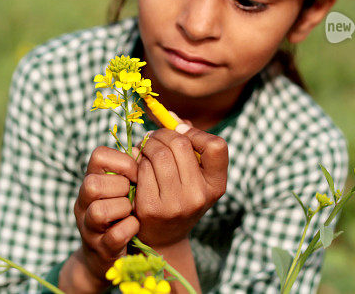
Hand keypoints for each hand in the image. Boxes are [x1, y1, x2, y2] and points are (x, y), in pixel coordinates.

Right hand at [72, 146, 139, 283]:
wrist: (108, 254)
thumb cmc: (121, 212)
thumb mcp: (121, 187)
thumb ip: (129, 169)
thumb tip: (147, 148)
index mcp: (91, 181)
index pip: (98, 156)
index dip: (122, 162)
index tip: (136, 174)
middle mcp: (83, 203)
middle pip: (92, 184)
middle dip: (120, 188)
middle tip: (132, 194)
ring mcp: (89, 227)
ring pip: (99, 211)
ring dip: (122, 209)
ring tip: (132, 211)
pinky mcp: (100, 249)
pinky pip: (114, 235)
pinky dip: (129, 228)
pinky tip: (136, 226)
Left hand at [134, 126, 227, 247]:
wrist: (163, 238)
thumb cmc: (180, 195)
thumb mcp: (195, 175)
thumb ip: (189, 143)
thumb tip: (170, 117)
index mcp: (216, 185)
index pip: (216, 146)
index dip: (197, 133)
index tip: (183, 134)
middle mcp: (199, 196)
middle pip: (181, 144)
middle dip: (163, 134)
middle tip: (155, 137)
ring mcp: (175, 204)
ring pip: (159, 154)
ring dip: (148, 145)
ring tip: (145, 148)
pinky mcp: (151, 207)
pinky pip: (142, 168)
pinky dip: (137, 160)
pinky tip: (138, 164)